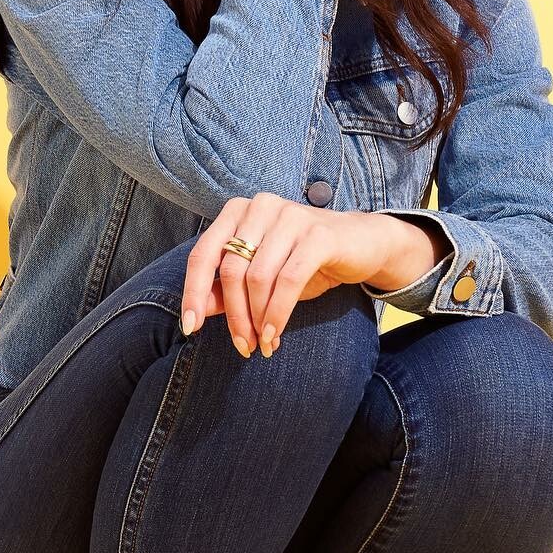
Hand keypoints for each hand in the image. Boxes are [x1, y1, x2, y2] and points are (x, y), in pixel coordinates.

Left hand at [179, 194, 391, 357]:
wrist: (362, 245)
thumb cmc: (305, 261)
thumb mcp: (262, 277)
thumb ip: (227, 290)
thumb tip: (197, 313)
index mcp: (238, 212)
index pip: (203, 254)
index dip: (193, 293)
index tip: (190, 328)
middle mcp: (260, 207)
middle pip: (231, 270)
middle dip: (234, 316)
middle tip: (242, 345)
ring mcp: (290, 216)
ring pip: (258, 278)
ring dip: (257, 319)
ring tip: (263, 343)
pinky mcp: (318, 234)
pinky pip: (288, 281)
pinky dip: (278, 313)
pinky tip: (275, 333)